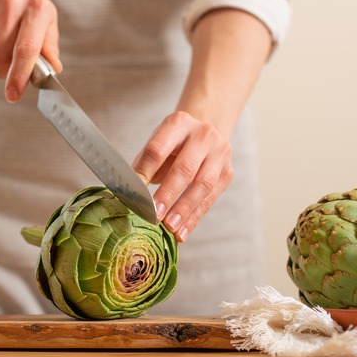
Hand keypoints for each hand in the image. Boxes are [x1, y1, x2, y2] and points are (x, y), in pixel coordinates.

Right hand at [0, 0, 61, 101]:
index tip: (13, 95)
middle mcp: (11, 0)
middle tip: (7, 57)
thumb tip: (53, 69)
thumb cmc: (25, 9)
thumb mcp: (45, 24)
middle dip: (2, 67)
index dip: (18, 76)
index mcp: (37, 7)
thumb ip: (49, 49)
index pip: (26, 49)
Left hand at [132, 111, 232, 242]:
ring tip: (169, 227)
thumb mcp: (158, 142)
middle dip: (168, 194)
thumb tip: (129, 193)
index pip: (158, 149)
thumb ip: (145, 164)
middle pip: (184, 168)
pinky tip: (182, 233)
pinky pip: (210, 199)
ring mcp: (219, 153)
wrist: (208, 129)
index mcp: (178, 123)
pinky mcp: (227, 173)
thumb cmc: (174, 142)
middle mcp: (203, 135)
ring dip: (184, 210)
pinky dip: (194, 218)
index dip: (145, 171)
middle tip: (154, 214)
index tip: (134, 193)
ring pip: (202, 185)